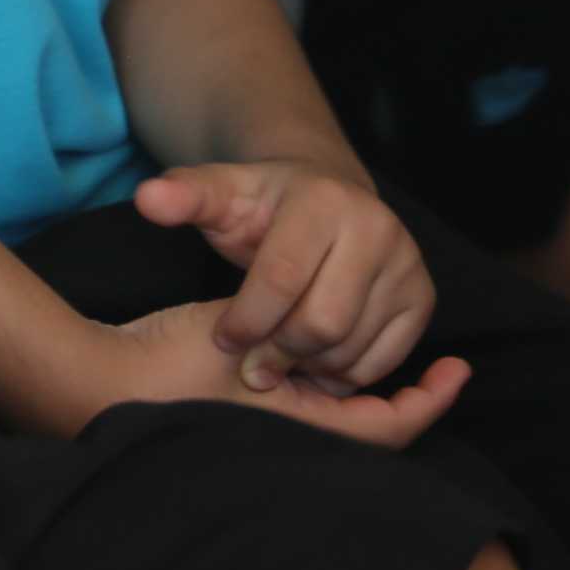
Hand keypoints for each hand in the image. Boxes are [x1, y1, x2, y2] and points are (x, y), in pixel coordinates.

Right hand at [45, 301, 468, 447]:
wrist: (96, 384)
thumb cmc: (162, 368)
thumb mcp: (232, 333)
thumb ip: (285, 331)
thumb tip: (332, 329)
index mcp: (297, 430)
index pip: (385, 428)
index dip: (426, 402)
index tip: (457, 371)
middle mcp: (288, 437)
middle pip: (369, 426)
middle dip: (401, 398)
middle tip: (436, 365)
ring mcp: (267, 428)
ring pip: (340, 416)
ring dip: (364, 387)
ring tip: (386, 351)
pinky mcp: (247, 413)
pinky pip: (309, 404)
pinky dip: (327, 380)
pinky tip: (325, 349)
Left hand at [135, 158, 436, 393]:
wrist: (326, 202)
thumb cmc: (264, 210)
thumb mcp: (221, 196)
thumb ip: (183, 197)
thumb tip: (147, 199)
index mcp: (323, 200)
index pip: (281, 279)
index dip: (246, 320)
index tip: (223, 338)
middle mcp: (376, 227)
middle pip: (321, 322)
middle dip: (278, 352)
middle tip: (253, 363)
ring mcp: (407, 263)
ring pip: (352, 347)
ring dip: (308, 368)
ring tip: (280, 358)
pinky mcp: (422, 297)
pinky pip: (383, 361)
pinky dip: (344, 374)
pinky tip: (314, 361)